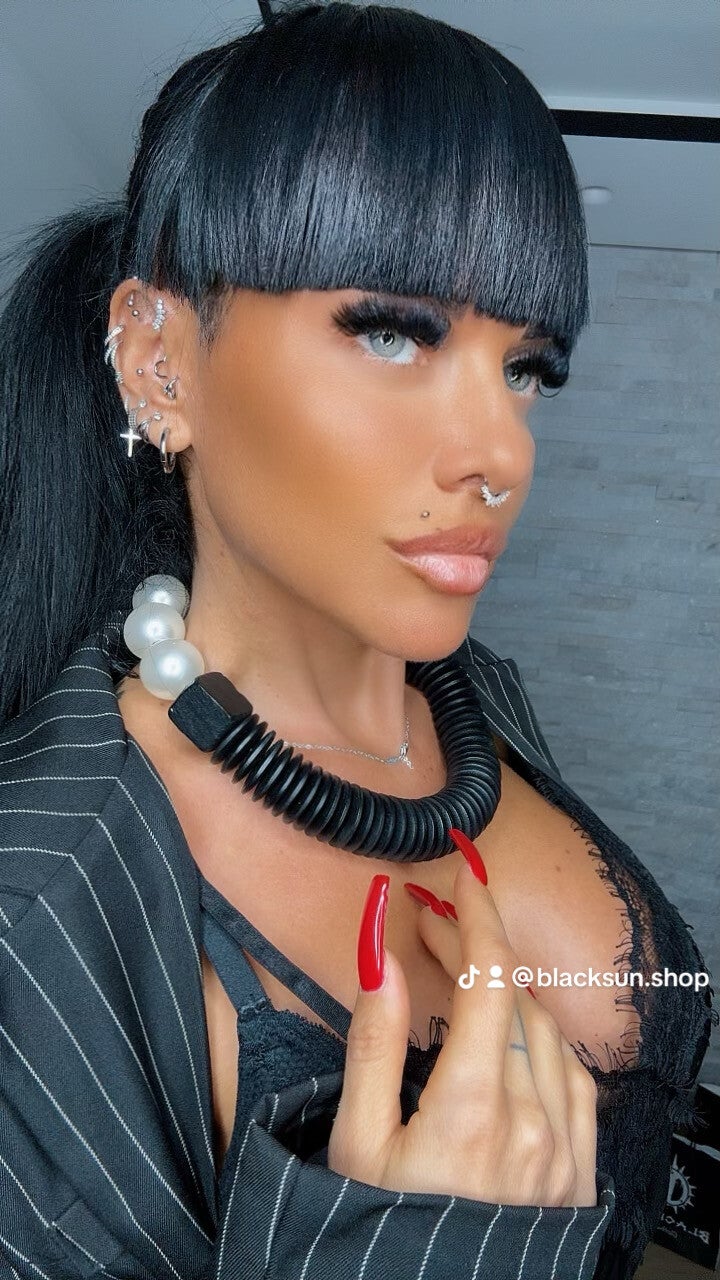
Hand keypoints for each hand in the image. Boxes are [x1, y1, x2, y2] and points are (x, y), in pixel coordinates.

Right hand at [327, 857, 597, 1207]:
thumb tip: (384, 950)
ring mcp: (564, 1151)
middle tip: (434, 929)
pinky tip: (512, 1037)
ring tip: (464, 980)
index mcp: (473, 1108)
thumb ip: (373, 1041)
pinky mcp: (578, 1173)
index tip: (463, 874)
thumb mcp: (356, 1141)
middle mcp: (532, 1123)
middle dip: (477, 951)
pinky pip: (574, 1079)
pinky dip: (542, 1041)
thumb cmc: (381, 1232)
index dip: (478, 914)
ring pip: (548, 1033)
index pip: (492, 978)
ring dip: (508, 993)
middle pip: (516, 998)